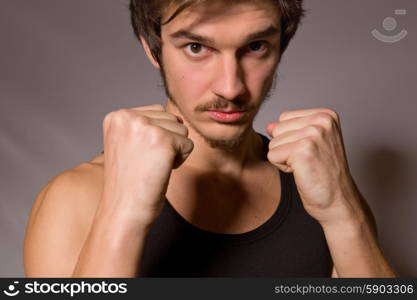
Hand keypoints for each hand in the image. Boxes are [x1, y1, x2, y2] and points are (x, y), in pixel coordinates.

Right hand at [101, 104, 193, 224]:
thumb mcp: (128, 144)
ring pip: (181, 129)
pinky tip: (161, 171)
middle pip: (170, 118)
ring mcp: (145, 126)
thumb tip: (176, 117)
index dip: (155, 138)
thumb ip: (144, 126)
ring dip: (174, 151)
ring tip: (153, 167)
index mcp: (116, 116)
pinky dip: (181, 161)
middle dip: (167, 142)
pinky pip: (188, 144)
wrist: (124, 210)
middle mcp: (128, 116)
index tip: (138, 157)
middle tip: (146, 164)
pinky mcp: (163, 140)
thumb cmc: (129, 183)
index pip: (156, 112)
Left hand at [266, 108, 358, 223]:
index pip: (284, 118)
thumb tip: (269, 126)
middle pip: (277, 129)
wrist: (338, 200)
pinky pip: (272, 155)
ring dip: (284, 158)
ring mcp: (313, 134)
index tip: (311, 151)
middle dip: (286, 148)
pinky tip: (301, 172)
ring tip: (306, 166)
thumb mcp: (309, 144)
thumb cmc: (324, 174)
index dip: (291, 138)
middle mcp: (322, 121)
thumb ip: (289, 130)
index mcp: (326, 115)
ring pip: (273, 143)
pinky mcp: (303, 150)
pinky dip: (282, 167)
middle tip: (308, 161)